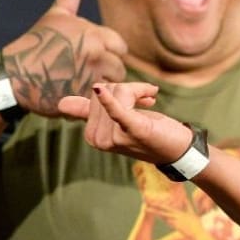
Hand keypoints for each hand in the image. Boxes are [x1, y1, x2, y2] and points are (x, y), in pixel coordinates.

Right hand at [3, 0, 127, 115]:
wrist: (11, 77)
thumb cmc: (36, 44)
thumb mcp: (56, 15)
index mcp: (95, 34)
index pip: (120, 47)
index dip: (107, 52)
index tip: (87, 57)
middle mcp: (96, 55)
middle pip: (119, 69)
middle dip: (105, 72)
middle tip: (80, 73)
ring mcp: (91, 79)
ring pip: (113, 87)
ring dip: (101, 89)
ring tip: (78, 85)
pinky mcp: (84, 101)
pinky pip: (102, 103)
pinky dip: (92, 103)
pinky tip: (74, 96)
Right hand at [59, 82, 190, 167]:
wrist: (177, 149)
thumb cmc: (148, 132)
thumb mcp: (117, 121)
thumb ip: (90, 112)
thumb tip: (62, 103)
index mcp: (92, 134)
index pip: (98, 92)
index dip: (119, 91)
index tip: (138, 99)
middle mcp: (98, 138)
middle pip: (109, 89)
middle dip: (130, 90)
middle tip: (145, 102)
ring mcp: (114, 137)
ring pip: (120, 91)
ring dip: (139, 92)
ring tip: (149, 103)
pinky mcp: (133, 131)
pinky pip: (117, 111)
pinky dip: (109, 100)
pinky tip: (101, 91)